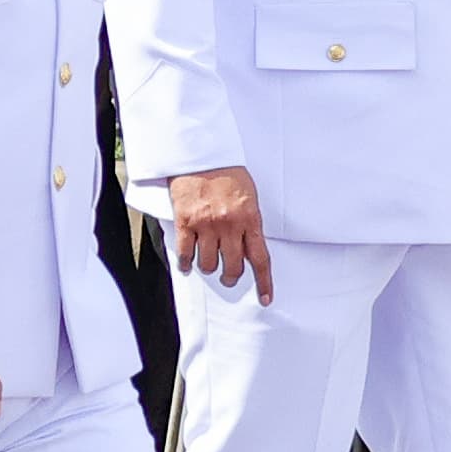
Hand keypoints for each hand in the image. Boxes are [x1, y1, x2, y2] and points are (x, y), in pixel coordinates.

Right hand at [163, 165, 272, 303]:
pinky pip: (185, 253)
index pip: (260, 259)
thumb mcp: (249, 196)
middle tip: (228, 275)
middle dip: (231, 276)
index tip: (265, 298)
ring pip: (207, 264)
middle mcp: (229, 225)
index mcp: (249, 219)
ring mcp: (206, 225)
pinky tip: (187, 263)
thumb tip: (248, 248)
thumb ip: (249, 222)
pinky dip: (186, 263)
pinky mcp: (185, 222)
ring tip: (207, 262)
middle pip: (232, 267)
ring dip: (208, 267)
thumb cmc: (227, 172)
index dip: (264, 282)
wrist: (201, 154)